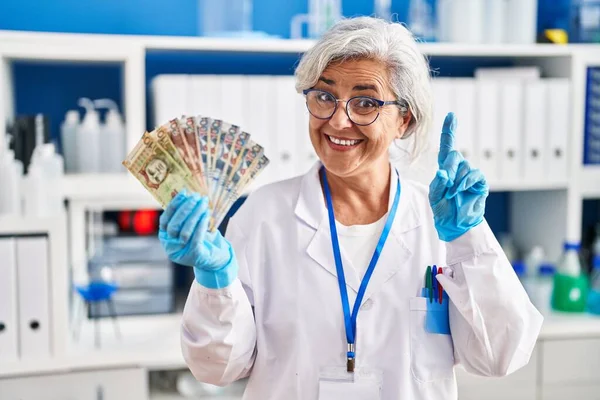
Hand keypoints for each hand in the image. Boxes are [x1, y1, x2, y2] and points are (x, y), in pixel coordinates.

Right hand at [158, 190, 237, 287]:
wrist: (213, 259)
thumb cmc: (200, 239)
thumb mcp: (190, 227)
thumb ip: (186, 215)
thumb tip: (188, 194)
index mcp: (165, 237)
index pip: (165, 219)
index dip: (174, 205)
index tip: (184, 192)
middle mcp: (170, 246)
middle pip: (174, 225)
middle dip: (186, 209)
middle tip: (196, 197)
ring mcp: (181, 252)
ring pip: (185, 231)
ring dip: (195, 215)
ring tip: (203, 204)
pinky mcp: (193, 256)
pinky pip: (196, 238)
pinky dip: (201, 225)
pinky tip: (206, 215)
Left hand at [429, 112, 488, 241]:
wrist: (455, 223)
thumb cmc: (443, 208)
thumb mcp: (435, 195)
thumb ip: (439, 183)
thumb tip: (444, 173)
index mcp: (446, 168)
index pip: (448, 146)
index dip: (449, 131)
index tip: (451, 116)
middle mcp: (459, 168)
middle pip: (454, 156)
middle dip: (448, 168)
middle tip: (446, 183)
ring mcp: (470, 174)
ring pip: (464, 167)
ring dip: (456, 181)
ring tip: (453, 194)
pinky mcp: (479, 182)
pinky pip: (474, 175)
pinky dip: (465, 183)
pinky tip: (461, 191)